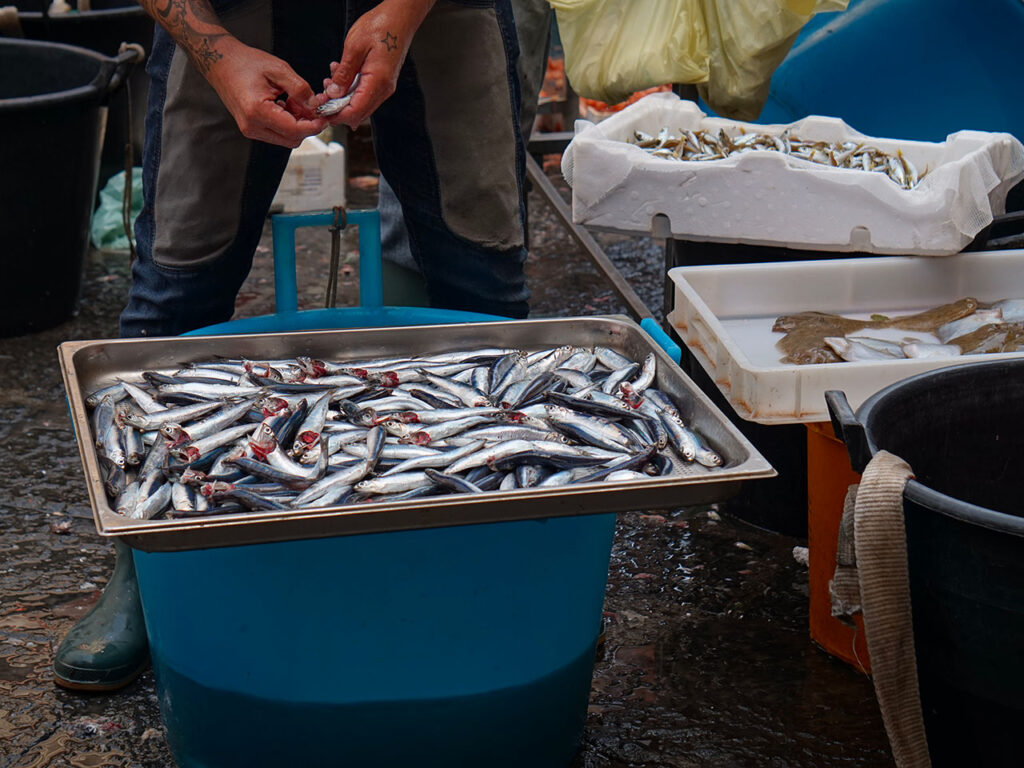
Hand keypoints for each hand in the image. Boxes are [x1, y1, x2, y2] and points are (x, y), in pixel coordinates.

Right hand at [207, 38, 326, 147]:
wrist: (221, 63)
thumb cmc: (246, 63)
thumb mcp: (278, 69)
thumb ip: (300, 89)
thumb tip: (316, 105)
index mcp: (257, 111)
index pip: (293, 130)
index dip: (313, 126)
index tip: (325, 117)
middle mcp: (252, 126)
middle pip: (292, 139)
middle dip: (307, 125)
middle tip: (312, 105)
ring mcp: (251, 130)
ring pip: (286, 138)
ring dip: (298, 124)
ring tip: (296, 101)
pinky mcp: (252, 129)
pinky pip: (277, 133)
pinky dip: (288, 123)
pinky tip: (287, 105)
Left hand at [320, 0, 435, 128]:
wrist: (400, 17)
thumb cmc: (381, 26)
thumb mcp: (354, 47)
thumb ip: (344, 73)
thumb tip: (333, 93)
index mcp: (377, 82)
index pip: (355, 111)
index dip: (336, 115)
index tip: (321, 110)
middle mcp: (384, 89)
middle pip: (358, 113)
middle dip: (337, 109)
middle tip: (321, 97)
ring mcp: (385, 86)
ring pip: (360, 104)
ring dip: (342, 99)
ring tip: (329, 82)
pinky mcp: (383, 81)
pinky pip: (364, 94)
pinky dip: (350, 91)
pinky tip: (340, 77)